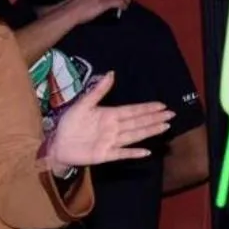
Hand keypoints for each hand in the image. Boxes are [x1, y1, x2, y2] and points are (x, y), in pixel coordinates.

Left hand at [44, 73, 173, 169]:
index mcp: (109, 114)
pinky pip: (122, 153)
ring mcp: (111, 142)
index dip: (147, 108)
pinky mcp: (105, 155)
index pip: (133, 110)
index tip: (162, 105)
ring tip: (165, 127)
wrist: (57, 143)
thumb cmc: (69, 123)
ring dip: (150, 131)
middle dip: (155, 118)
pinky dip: (134, 153)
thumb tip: (111, 73)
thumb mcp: (83, 103)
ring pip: (135, 135)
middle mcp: (114, 128)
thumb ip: (98, 91)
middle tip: (171, 114)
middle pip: (138, 122)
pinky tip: (147, 152)